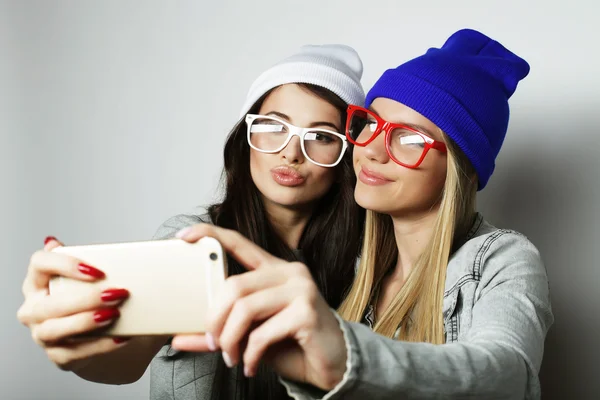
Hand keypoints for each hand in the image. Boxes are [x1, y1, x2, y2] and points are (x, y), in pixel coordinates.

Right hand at [17, 237, 129, 370]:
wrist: (98, 332)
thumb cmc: (89, 298)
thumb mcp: (89, 278)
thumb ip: (90, 261)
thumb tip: (102, 248)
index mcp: (37, 281)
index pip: (39, 264)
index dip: (65, 265)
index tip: (97, 271)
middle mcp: (33, 308)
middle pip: (50, 303)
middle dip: (84, 299)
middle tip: (115, 294)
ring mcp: (42, 333)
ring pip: (55, 329)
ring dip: (86, 322)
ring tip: (114, 315)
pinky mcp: (57, 354)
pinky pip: (75, 352)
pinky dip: (100, 345)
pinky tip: (120, 337)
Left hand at [171, 224, 347, 390]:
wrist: (333, 364)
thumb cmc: (292, 344)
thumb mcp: (250, 335)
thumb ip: (219, 331)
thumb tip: (177, 338)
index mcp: (274, 269)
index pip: (239, 242)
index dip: (211, 235)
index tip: (183, 236)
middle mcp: (289, 272)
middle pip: (234, 285)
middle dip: (216, 319)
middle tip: (214, 343)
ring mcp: (301, 289)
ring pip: (245, 308)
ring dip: (231, 340)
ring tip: (232, 357)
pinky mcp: (307, 311)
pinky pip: (263, 332)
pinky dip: (250, 354)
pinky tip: (250, 365)